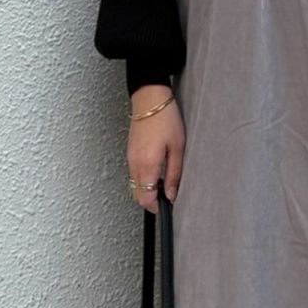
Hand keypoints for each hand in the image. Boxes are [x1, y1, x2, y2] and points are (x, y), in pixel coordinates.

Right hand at [128, 84, 184, 211]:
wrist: (149, 99)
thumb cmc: (165, 119)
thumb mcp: (178, 148)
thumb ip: (174, 174)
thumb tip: (171, 194)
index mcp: (147, 165)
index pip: (145, 198)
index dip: (155, 207)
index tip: (166, 207)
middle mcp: (135, 164)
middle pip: (137, 195)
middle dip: (150, 201)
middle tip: (166, 197)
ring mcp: (130, 158)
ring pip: (134, 185)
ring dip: (146, 190)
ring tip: (163, 183)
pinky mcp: (130, 152)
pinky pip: (133, 173)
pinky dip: (142, 179)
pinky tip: (155, 171)